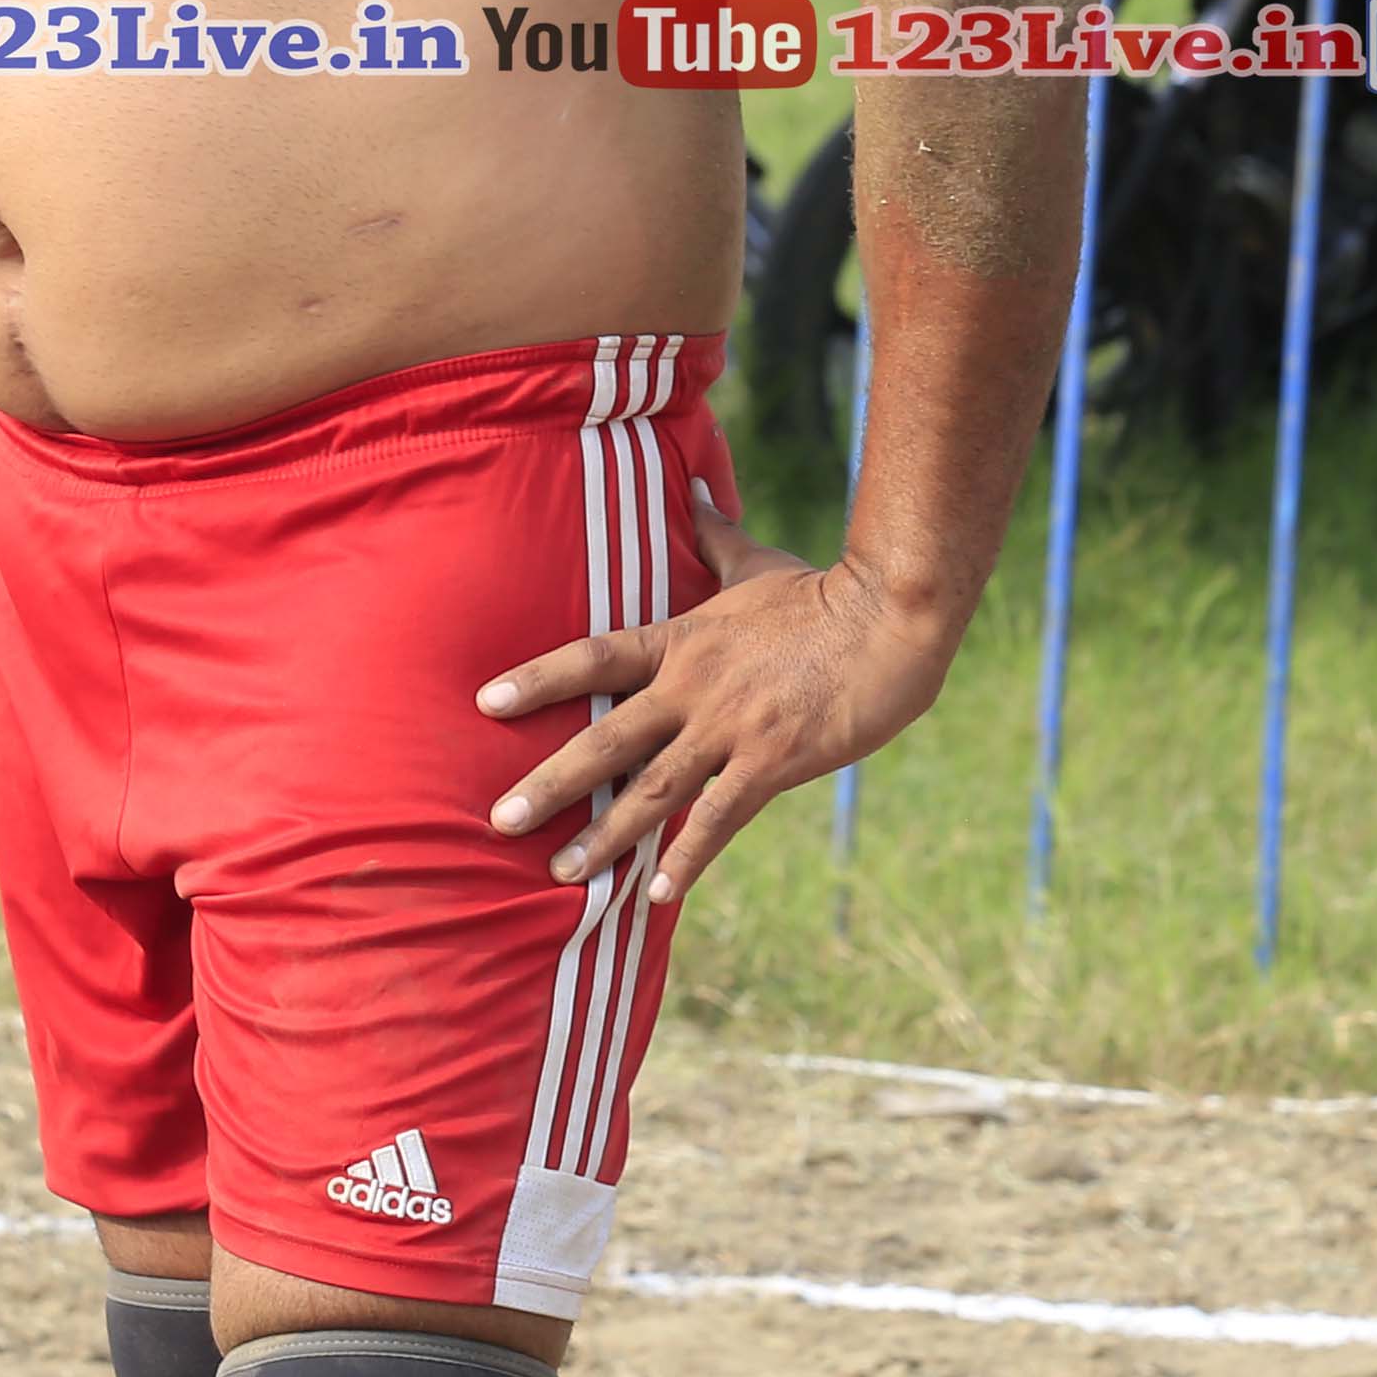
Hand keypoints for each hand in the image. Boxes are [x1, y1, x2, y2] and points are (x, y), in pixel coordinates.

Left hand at [473, 473, 961, 905]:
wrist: (889, 616)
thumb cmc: (823, 591)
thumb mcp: (756, 562)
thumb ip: (713, 535)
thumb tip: (692, 485)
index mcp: (682, 641)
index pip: (594, 658)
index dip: (538, 678)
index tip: (486, 702)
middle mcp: (692, 687)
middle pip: (606, 739)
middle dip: (550, 783)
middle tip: (499, 820)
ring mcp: (730, 726)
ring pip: (653, 789)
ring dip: (606, 835)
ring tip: (563, 873)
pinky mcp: (772, 761)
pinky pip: (720, 817)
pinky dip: (687, 856)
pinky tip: (657, 891)